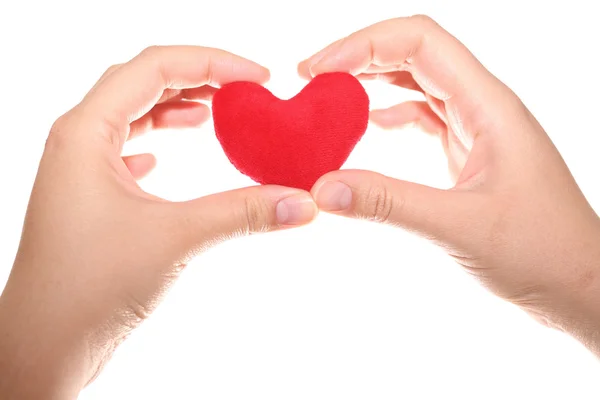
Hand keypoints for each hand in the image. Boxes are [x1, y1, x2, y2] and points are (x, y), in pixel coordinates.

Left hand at [0, 46, 317, 398]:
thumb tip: (302, 201)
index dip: (211, 62)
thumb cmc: (88, 288)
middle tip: (244, 91)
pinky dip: (155, 140)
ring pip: (132, 115)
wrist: (44, 345)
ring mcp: (80, 169)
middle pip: (142, 82)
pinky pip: (123, 148)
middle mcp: (78, 140)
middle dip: (197, 78)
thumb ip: (242, 213)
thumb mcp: (176, 239)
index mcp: (86, 132)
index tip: (257, 78)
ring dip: (175, 106)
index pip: (153, 67)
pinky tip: (167, 154)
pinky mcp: (88, 196)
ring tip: (216, 112)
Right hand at [299, 16, 599, 354]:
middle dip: (360, 57)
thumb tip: (323, 188)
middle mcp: (483, 108)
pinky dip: (392, 113)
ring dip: (374, 81)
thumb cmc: (543, 254)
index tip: (319, 70)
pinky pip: (425, 116)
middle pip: (416, 53)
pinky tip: (371, 124)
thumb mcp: (460, 227)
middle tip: (311, 77)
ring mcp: (477, 129)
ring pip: (419, 82)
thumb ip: (388, 204)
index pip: (421, 43)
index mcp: (489, 107)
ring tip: (331, 94)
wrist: (579, 285)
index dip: (364, 45)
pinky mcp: (469, 153)